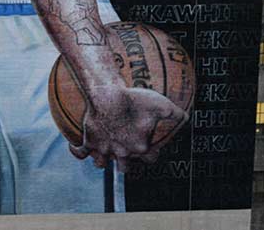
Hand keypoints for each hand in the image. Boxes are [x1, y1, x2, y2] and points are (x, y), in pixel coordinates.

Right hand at [70, 85, 187, 170]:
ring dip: (104, 160)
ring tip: (105, 152)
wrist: (108, 96)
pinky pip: (80, 152)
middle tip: (127, 152)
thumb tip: (187, 117)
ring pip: (102, 164)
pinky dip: (76, 151)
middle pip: (125, 168)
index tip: (152, 147)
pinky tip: (76, 147)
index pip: (150, 160)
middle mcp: (122, 153)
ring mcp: (104, 149)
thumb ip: (175, 114)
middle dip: (128, 164)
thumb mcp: (160, 105)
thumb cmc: (134, 101)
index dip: (152, 154)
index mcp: (140, 148)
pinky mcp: (89, 141)